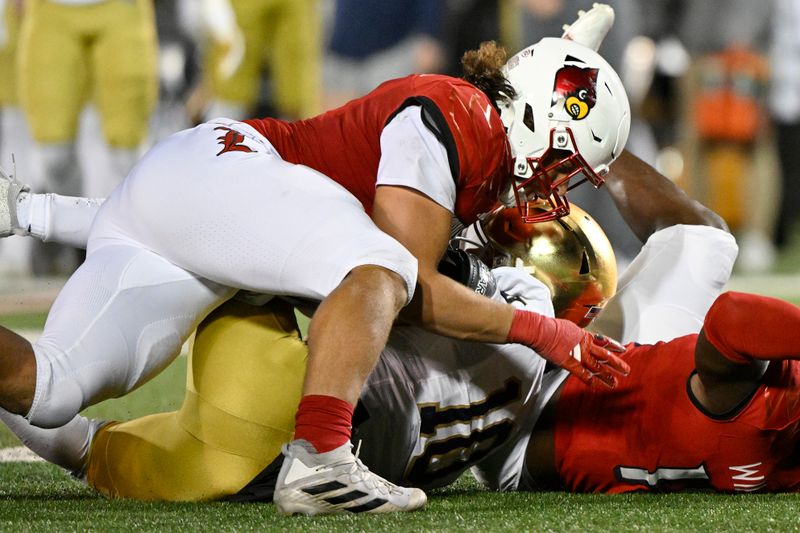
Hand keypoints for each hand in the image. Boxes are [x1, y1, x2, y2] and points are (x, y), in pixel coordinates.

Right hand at [507, 309, 628, 387]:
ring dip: (607, 375)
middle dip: (616, 363)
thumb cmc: (550, 327)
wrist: (543, 330)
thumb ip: (572, 334)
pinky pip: (584, 375)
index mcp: (584, 336)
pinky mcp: (571, 363)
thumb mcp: (566, 327)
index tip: (623, 349)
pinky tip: (599, 387)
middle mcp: (585, 346)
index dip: (614, 345)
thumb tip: (572, 334)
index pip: (603, 341)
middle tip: (626, 370)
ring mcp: (579, 355)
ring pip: (597, 366)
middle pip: (605, 356)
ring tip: (616, 382)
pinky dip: (592, 382)